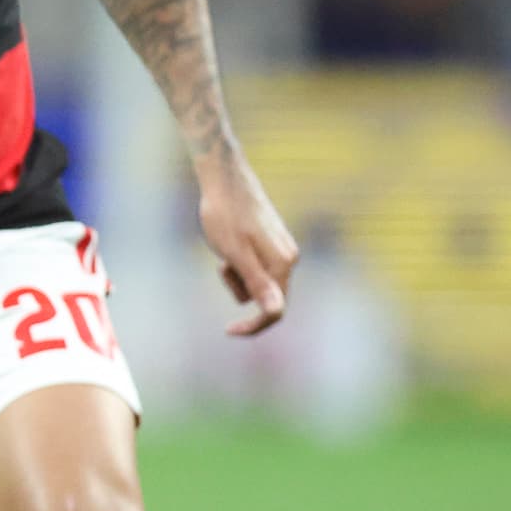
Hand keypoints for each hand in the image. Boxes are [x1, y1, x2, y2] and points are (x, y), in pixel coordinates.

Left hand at [195, 152, 298, 336]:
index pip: (275, 311)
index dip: (253, 326)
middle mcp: (288, 258)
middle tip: (222, 264)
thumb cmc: (225, 215)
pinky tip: (227, 243)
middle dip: (239, 288)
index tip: (228, 331)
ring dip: (235, 275)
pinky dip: (236, 263)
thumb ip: (256, 283)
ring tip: (224, 250)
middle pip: (266, 297)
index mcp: (283, 264)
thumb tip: (276, 312)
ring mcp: (280, 250)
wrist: (223, 180)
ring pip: (255, 282)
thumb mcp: (235, 253)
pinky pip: (252, 267)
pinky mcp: (269, 244)